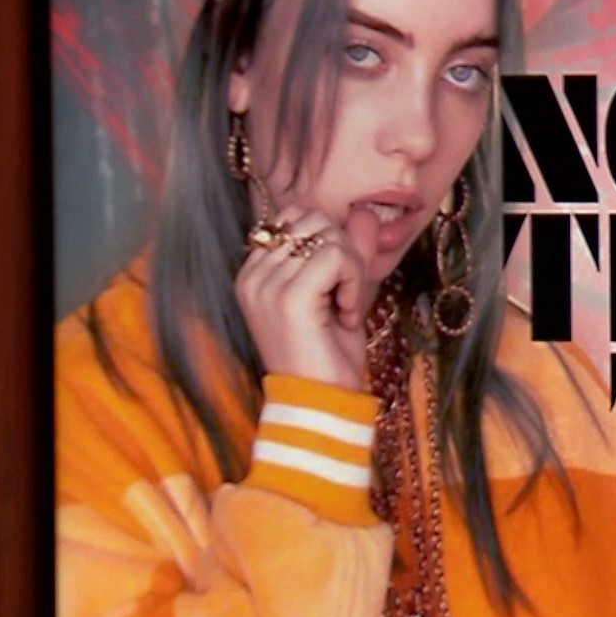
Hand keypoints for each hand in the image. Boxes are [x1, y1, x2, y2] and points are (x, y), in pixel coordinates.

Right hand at [235, 207, 379, 390]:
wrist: (322, 404)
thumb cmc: (328, 356)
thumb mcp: (342, 293)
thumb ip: (350, 252)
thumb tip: (364, 212)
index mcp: (254, 272)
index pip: (297, 217)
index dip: (331, 244)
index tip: (337, 289)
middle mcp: (252, 274)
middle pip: (315, 221)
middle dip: (345, 254)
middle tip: (347, 300)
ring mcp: (265, 284)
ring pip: (329, 236)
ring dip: (352, 271)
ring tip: (346, 310)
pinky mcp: (288, 296)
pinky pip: (337, 256)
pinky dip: (355, 282)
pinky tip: (348, 315)